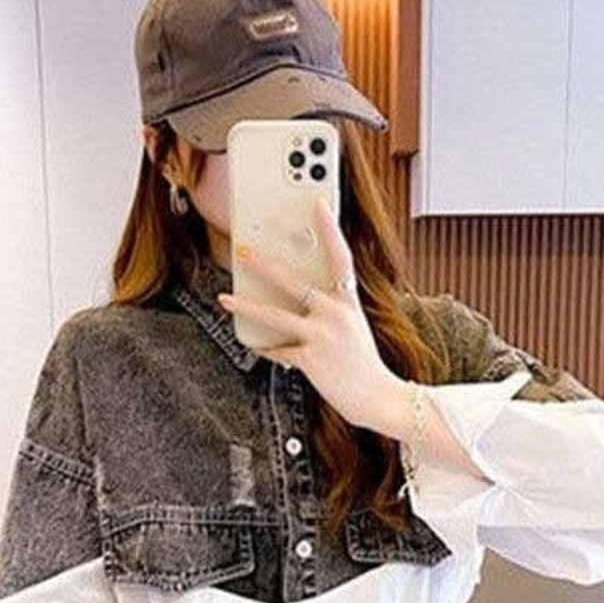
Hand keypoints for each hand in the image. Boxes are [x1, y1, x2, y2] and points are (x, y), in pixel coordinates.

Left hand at [216, 197, 402, 431]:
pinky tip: (256, 346)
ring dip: (247, 306)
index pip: (340, 256)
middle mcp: (336, 314)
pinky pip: (279, 351)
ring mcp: (323, 336)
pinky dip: (267, 349)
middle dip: (265, 264)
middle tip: (243, 250)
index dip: (329, 228)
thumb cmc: (364, 365)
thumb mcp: (353, 329)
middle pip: (294, 281)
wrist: (378, 398)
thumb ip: (330, 311)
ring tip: (226, 298)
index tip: (316, 204)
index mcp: (349, 302)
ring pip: (276, 316)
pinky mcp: (311, 359)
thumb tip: (299, 301)